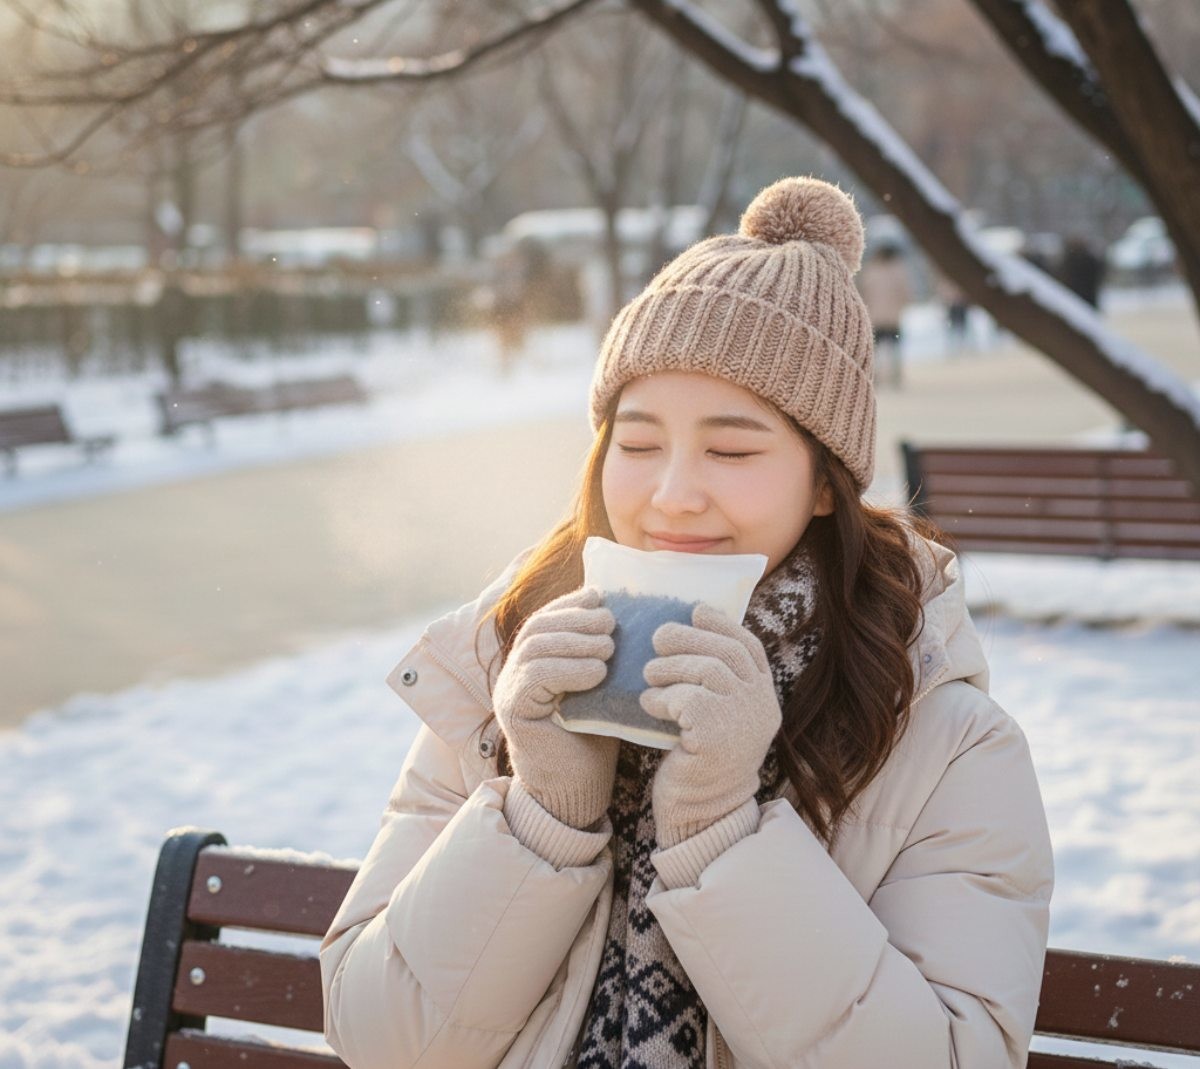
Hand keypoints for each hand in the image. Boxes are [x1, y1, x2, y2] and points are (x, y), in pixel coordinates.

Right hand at [492, 586, 618, 829]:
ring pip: (536, 647)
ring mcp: (508, 691)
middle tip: (611, 622)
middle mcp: (514, 672)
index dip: (571, 603)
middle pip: (538, 627)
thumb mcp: (600, 687)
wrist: (576, 789)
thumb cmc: (593, 738)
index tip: (601, 596)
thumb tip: (619, 612)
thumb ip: (599, 655)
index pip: (545, 618)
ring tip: (609, 647)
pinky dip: (569, 668)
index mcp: (532, 662)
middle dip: (576, 618)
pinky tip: (597, 672)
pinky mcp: (512, 711)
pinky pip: (536, 676)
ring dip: (576, 641)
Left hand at [641, 602, 780, 847]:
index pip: (750, 647)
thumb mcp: (717, 716)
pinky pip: (687, 698)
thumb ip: (714, 683)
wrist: (701, 814)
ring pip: (707, 670)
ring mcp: (744, 721)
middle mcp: (761, 706)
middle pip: (726, 652)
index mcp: (763, 698)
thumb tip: (683, 634)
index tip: (696, 610)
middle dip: (688, 638)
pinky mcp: (718, 736)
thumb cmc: (700, 761)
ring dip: (669, 667)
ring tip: (648, 675)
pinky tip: (648, 705)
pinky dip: (662, 697)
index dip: (723, 624)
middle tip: (657, 638)